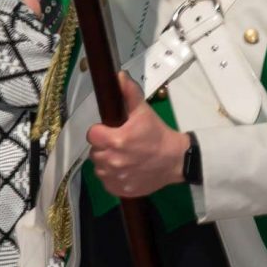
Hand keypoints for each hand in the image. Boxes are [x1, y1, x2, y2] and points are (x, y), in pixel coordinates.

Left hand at [86, 76, 188, 198]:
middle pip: (95, 151)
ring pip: (99, 167)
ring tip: (122, 157)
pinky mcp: (120, 190)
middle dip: (104, 146)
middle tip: (119, 143)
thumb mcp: (144, 112)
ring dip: (106, 162)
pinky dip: (112, 177)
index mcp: (116, 140)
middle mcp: (113, 161)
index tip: (110, 130)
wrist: (175, 161)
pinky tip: (125, 169)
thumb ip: (129, 93)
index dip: (100, 131)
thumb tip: (119, 76)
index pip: (92, 134)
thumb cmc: (157, 134)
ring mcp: (116, 178)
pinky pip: (106, 182)